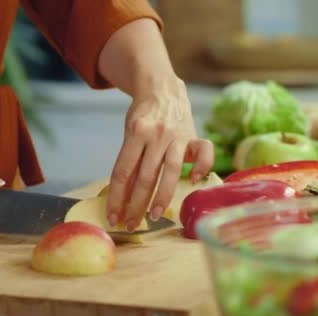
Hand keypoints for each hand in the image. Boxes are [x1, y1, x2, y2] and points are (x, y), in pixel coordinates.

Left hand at [105, 76, 213, 229]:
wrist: (163, 88)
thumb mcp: (129, 133)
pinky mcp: (194, 136)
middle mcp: (157, 134)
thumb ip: (129, 159)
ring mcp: (178, 135)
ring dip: (162, 196)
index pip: (123, 171)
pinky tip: (194, 181)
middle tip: (130, 224)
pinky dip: (201, 167)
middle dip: (136, 205)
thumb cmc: (143, 117)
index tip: (113, 216)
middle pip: (144, 176)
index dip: (117, 197)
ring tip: (154, 216)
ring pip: (171, 171)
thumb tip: (122, 196)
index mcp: (136, 132)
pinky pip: (204, 152)